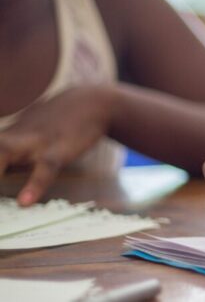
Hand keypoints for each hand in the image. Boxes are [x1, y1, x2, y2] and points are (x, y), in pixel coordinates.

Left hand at [0, 85, 116, 205]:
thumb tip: (8, 163)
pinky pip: (45, 168)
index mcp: (7, 135)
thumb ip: (14, 147)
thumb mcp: (31, 130)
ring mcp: (36, 142)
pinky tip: (25, 202)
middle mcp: (14, 137)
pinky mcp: (60, 149)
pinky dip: (34, 185)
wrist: (95, 100)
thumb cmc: (61, 118)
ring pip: (3, 153)